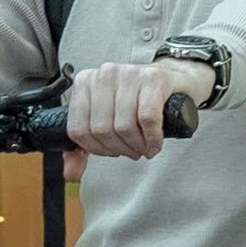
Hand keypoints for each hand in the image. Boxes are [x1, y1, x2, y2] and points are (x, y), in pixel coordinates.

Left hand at [63, 58, 215, 177]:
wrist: (174, 83)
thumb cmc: (137, 103)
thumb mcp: (106, 121)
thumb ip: (84, 147)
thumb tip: (71, 173)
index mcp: (85, 83)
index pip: (78, 129)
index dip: (96, 149)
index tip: (111, 150)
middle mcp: (104, 74)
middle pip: (101, 129)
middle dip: (118, 149)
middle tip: (132, 151)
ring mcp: (129, 73)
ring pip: (123, 126)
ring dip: (137, 145)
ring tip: (144, 147)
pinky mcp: (153, 79)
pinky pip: (147, 119)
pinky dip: (152, 138)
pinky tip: (155, 142)